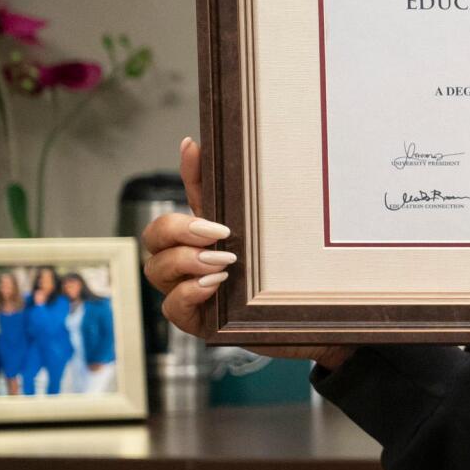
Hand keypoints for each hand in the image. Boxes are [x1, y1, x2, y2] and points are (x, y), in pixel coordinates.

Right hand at [141, 137, 351, 370]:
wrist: (315, 321)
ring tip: (223, 263)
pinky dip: (188, 293)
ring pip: (156, 270)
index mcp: (200, 238)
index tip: (194, 148)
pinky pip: (172, 308)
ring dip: (186, 261)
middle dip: (178, 229)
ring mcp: (188, 293)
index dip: (184, 174)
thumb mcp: (262, 235)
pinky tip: (213, 285)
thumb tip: (201, 145)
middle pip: (153, 236)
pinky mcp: (198, 323)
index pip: (181, 199)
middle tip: (218, 233)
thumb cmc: (284, 276)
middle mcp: (186, 263)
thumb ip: (235, 199)